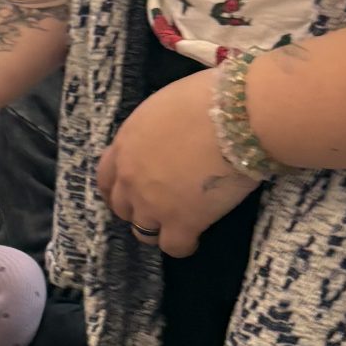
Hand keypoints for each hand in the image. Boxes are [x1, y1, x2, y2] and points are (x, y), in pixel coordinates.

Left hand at [97, 67, 258, 259]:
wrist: (239, 116)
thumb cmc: (210, 98)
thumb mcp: (167, 105)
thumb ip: (157, 129)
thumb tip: (169, 136)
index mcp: (126, 145)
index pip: (106, 177)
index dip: (118, 187)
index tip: (132, 190)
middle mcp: (131, 178)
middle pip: (122, 207)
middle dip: (137, 208)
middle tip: (160, 205)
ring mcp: (153, 204)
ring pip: (143, 231)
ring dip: (157, 228)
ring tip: (177, 223)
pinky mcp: (181, 223)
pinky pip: (175, 247)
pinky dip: (184, 245)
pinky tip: (196, 238)